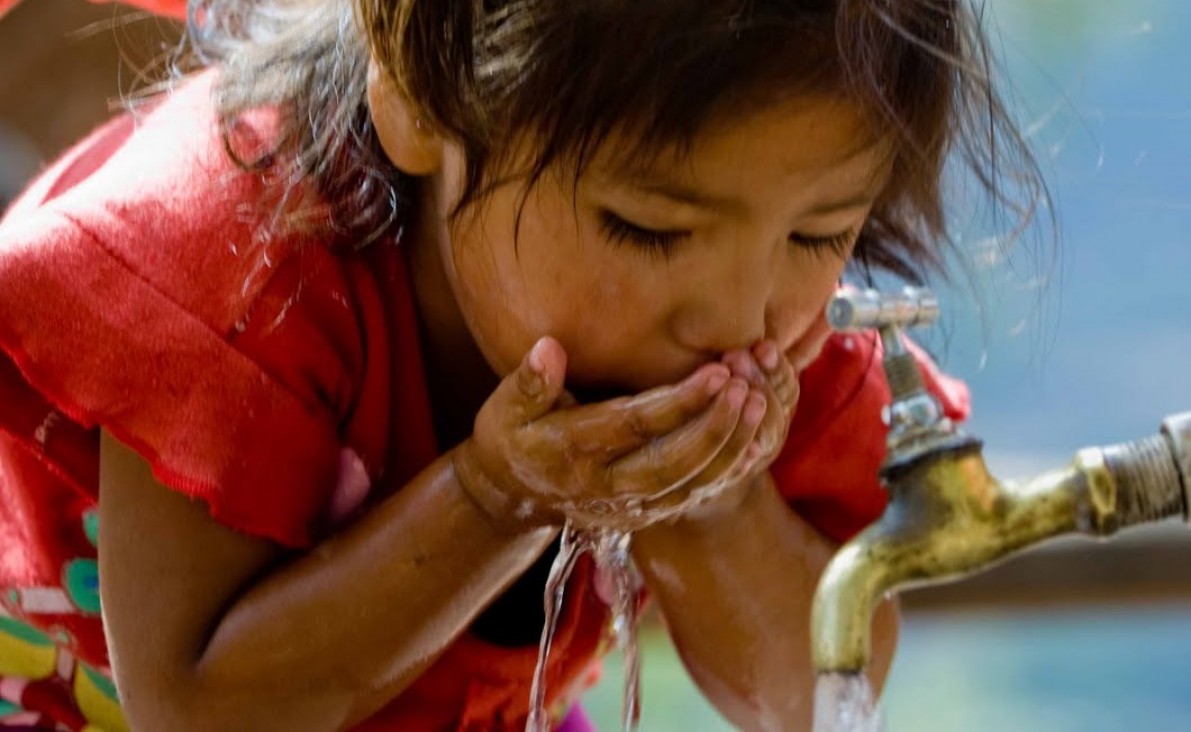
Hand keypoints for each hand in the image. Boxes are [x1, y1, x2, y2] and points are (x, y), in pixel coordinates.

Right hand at [452, 337, 767, 531]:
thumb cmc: (511, 436)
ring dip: (729, 447)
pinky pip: (693, 496)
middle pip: (671, 462)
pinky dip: (726, 470)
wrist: (512, 495)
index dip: (679, 402)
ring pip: (689, 484)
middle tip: (748, 388)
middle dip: (715, 427)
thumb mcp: (505, 407)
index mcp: (570, 452)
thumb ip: (529, 381)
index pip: (635, 427)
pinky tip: (753, 439)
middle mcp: (603, 486)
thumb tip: (549, 349)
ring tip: (760, 405)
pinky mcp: (645, 514)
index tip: (717, 372)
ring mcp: (627, 506)